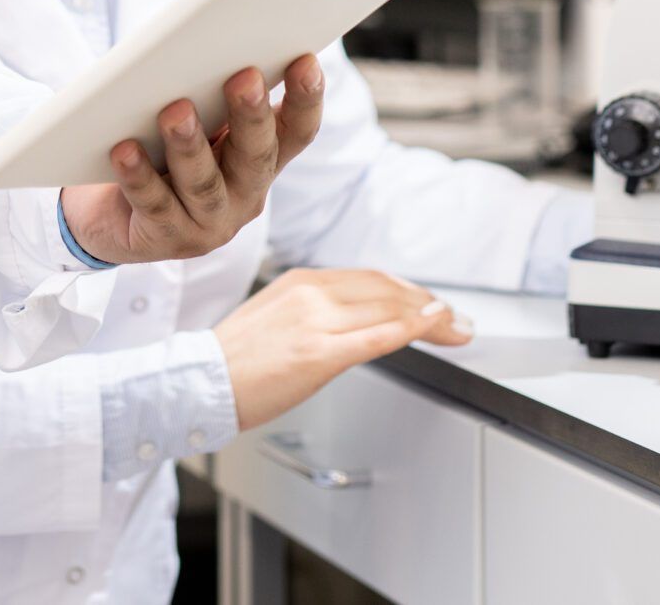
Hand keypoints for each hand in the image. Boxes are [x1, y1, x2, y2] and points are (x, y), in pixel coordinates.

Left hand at [56, 56, 327, 265]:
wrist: (113, 216)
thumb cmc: (162, 153)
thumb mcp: (198, 125)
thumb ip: (211, 98)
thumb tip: (208, 46)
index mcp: (261, 160)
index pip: (297, 131)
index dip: (306, 99)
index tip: (306, 60)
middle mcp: (246, 195)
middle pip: (257, 156)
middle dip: (251, 116)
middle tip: (245, 78)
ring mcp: (209, 223)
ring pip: (204, 185)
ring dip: (191, 147)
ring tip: (176, 112)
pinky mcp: (167, 239)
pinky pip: (153, 205)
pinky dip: (139, 176)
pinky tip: (125, 150)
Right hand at [213, 268, 472, 431]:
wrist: (201, 382)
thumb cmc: (234, 360)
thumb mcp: (274, 315)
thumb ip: (313, 311)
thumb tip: (352, 319)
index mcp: (300, 281)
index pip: (370, 279)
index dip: (409, 290)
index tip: (431, 303)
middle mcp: (311, 293)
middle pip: (387, 290)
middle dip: (429, 303)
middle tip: (458, 319)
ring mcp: (316, 322)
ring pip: (389, 308)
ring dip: (433, 317)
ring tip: (457, 328)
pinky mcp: (319, 353)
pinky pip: (378, 335)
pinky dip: (413, 327)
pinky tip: (435, 326)